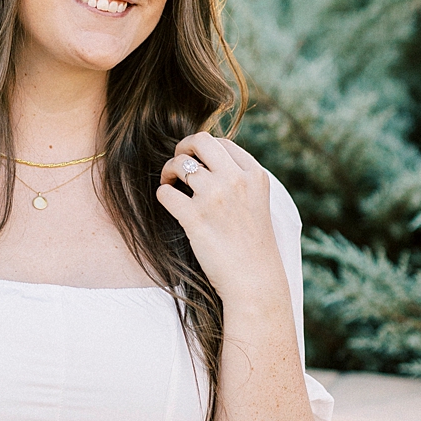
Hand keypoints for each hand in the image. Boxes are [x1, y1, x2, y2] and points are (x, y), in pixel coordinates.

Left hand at [155, 132, 286, 305]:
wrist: (254, 279)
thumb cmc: (253, 244)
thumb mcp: (257, 201)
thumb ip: (239, 179)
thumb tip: (208, 162)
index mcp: (255, 175)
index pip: (221, 142)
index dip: (202, 149)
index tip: (196, 162)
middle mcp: (235, 180)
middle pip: (199, 141)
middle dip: (182, 148)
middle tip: (177, 165)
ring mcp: (215, 197)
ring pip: (178, 164)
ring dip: (168, 172)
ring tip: (170, 184)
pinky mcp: (194, 217)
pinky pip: (165, 192)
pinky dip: (163, 194)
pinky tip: (170, 203)